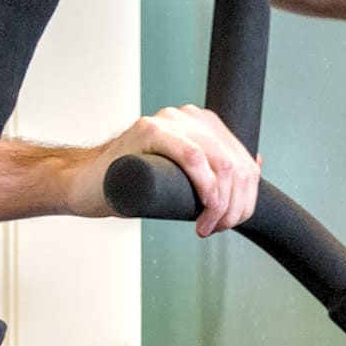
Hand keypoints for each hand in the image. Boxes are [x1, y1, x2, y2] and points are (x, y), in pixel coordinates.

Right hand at [88, 102, 256, 233]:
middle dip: (235, 207)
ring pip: (221, 164)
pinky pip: (193, 156)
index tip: (229, 222)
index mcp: (205, 125)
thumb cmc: (135, 182)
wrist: (90, 183)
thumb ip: (215, 167)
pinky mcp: (149, 130)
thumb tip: (254, 165)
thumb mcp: (184, 175)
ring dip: (221, 204)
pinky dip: (206, 186)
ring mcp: (170, 121)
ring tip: (205, 225)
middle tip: (215, 227)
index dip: (246, 201)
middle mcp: (191, 117)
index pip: (245, 164)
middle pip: (237, 167)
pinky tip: (205, 207)